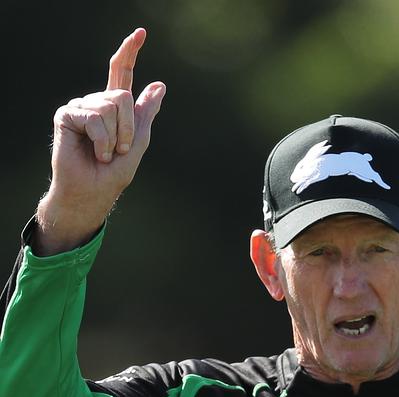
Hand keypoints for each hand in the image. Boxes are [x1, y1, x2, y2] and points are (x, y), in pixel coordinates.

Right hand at [34, 28, 165, 254]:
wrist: (94, 191)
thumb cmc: (116, 172)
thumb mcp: (139, 140)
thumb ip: (146, 112)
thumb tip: (159, 84)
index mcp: (115, 106)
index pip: (122, 71)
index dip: (130, 51)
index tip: (142, 32)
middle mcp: (97, 102)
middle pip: (122, 94)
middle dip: (129, 127)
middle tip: (121, 149)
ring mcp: (81, 107)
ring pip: (110, 105)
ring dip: (116, 136)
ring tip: (107, 153)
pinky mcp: (67, 115)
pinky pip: (94, 117)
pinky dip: (102, 139)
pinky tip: (97, 153)